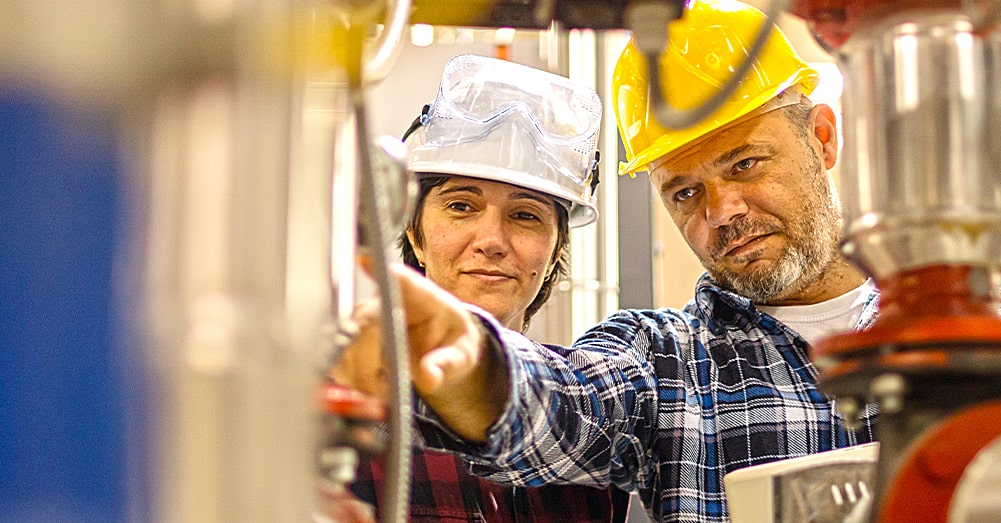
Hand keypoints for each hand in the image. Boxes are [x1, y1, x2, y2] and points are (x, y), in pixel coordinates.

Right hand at [330, 264, 507, 441]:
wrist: (440, 352)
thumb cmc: (450, 342)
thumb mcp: (462, 353)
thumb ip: (447, 363)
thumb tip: (429, 377)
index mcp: (420, 296)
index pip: (400, 278)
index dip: (379, 267)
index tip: (366, 258)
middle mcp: (386, 302)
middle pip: (363, 320)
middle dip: (366, 357)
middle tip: (380, 387)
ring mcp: (364, 321)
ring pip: (345, 342)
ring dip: (358, 374)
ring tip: (382, 391)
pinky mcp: (351, 342)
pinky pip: (339, 360)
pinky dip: (351, 381)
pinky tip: (370, 390)